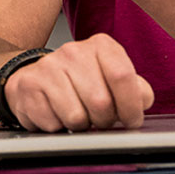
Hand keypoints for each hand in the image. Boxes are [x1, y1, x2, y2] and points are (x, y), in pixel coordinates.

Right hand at [6, 34, 154, 130]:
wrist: (35, 78)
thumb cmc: (80, 80)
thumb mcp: (110, 76)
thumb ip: (133, 87)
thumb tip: (143, 99)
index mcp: (101, 45)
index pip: (122, 75)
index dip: (131, 106)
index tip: (132, 120)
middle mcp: (74, 51)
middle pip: (101, 102)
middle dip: (105, 121)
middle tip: (100, 118)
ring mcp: (50, 67)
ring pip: (77, 117)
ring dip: (81, 126)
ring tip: (78, 113)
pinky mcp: (30, 86)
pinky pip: (53, 124)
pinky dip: (59, 128)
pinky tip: (57, 113)